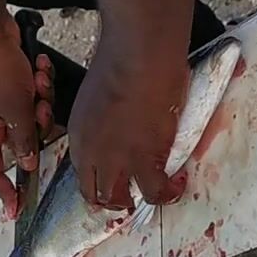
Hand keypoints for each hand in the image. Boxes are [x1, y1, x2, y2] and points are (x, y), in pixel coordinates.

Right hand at [0, 17, 54, 216]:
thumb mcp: (15, 112)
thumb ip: (25, 142)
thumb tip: (29, 166)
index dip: (4, 192)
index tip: (17, 211)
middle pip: (24, 142)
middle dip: (39, 126)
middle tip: (39, 110)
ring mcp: (3, 104)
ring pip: (35, 119)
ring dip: (42, 101)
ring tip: (37, 82)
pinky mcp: (14, 87)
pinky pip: (35, 97)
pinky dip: (39, 84)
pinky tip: (38, 68)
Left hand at [69, 38, 188, 209]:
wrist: (139, 55)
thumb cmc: (122, 61)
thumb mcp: (96, 96)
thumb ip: (102, 118)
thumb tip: (119, 124)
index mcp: (79, 136)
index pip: (83, 173)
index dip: (100, 181)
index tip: (115, 178)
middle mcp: (93, 153)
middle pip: (95, 194)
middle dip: (114, 199)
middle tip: (131, 196)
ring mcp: (117, 160)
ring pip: (120, 200)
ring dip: (136, 200)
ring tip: (154, 190)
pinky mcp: (145, 159)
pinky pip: (155, 192)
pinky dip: (167, 193)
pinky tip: (177, 183)